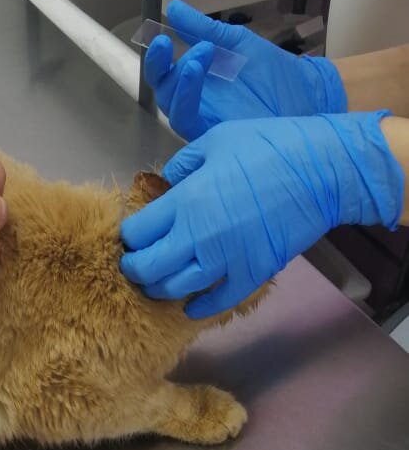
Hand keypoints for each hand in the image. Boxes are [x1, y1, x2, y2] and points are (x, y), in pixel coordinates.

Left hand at [121, 112, 402, 317]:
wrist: (320, 171)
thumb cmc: (267, 147)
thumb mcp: (214, 141)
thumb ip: (183, 164)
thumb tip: (169, 181)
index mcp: (185, 201)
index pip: (136, 233)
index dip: (129, 237)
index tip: (134, 235)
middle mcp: (198, 236)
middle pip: (147, 268)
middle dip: (135, 269)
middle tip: (136, 264)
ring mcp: (225, 260)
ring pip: (174, 289)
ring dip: (160, 289)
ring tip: (158, 282)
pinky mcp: (251, 274)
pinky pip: (216, 302)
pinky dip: (198, 308)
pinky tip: (190, 306)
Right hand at [144, 0, 347, 139]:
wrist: (306, 95)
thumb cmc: (274, 73)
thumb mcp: (237, 42)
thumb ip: (204, 29)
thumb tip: (175, 8)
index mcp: (199, 79)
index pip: (166, 71)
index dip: (157, 56)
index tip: (159, 35)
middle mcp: (196, 100)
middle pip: (163, 89)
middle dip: (160, 65)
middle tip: (165, 41)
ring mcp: (203, 118)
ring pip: (172, 105)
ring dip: (178, 78)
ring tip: (198, 54)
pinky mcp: (211, 133)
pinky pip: (187, 119)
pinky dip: (186, 96)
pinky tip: (195, 72)